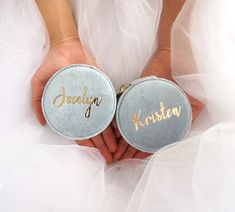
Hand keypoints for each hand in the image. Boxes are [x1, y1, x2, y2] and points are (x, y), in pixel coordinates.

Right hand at [31, 38, 116, 163]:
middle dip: (101, 145)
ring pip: (104, 121)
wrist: (67, 47)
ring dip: (110, 136)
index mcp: (71, 110)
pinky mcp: (102, 90)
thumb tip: (42, 122)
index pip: (80, 130)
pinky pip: (110, 106)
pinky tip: (121, 129)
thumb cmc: (52, 65)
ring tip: (117, 149)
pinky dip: (115, 117)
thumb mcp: (39, 83)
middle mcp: (84, 108)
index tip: (95, 154)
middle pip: (95, 129)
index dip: (87, 142)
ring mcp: (94, 100)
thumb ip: (38, 101)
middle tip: (110, 157)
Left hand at [114, 50, 203, 160]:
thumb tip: (177, 135)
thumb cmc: (186, 80)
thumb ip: (189, 118)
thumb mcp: (194, 102)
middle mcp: (150, 114)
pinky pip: (122, 112)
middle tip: (119, 158)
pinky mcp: (131, 96)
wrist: (173, 59)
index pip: (152, 139)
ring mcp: (140, 106)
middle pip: (138, 135)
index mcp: (163, 119)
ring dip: (122, 139)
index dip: (143, 150)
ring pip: (128, 126)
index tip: (134, 159)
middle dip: (129, 148)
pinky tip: (113, 132)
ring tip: (114, 151)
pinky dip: (118, 122)